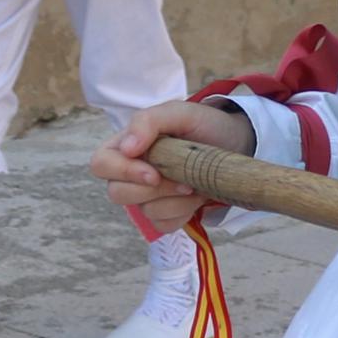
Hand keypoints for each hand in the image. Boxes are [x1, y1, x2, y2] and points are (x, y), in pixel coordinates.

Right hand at [89, 100, 254, 235]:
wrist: (235, 144)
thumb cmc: (204, 125)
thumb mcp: (180, 112)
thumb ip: (148, 121)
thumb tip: (126, 148)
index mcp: (124, 146)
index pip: (101, 165)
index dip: (123, 172)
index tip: (153, 174)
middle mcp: (129, 174)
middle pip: (118, 193)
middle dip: (156, 189)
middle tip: (186, 179)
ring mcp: (146, 197)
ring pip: (146, 212)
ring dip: (176, 200)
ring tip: (196, 183)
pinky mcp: (164, 215)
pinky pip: (164, 225)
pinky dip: (184, 213)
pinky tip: (196, 196)